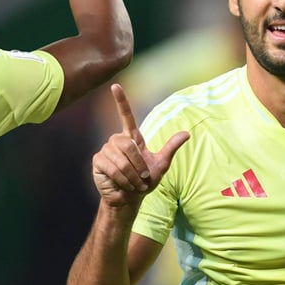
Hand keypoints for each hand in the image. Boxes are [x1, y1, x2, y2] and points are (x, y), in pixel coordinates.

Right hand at [91, 84, 188, 209]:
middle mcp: (117, 140)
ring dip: (131, 175)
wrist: (130, 199)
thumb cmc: (145, 182)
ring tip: (134, 184)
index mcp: (132, 138)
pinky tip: (123, 185)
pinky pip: (112, 167)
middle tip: (143, 179)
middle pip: (128, 144)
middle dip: (138, 165)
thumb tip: (187, 133)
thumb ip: (171, 147)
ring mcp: (106, 150)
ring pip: (121, 158)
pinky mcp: (98, 161)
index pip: (126, 115)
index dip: (121, 101)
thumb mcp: (161, 164)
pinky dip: (122, 179)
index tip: (116, 86)